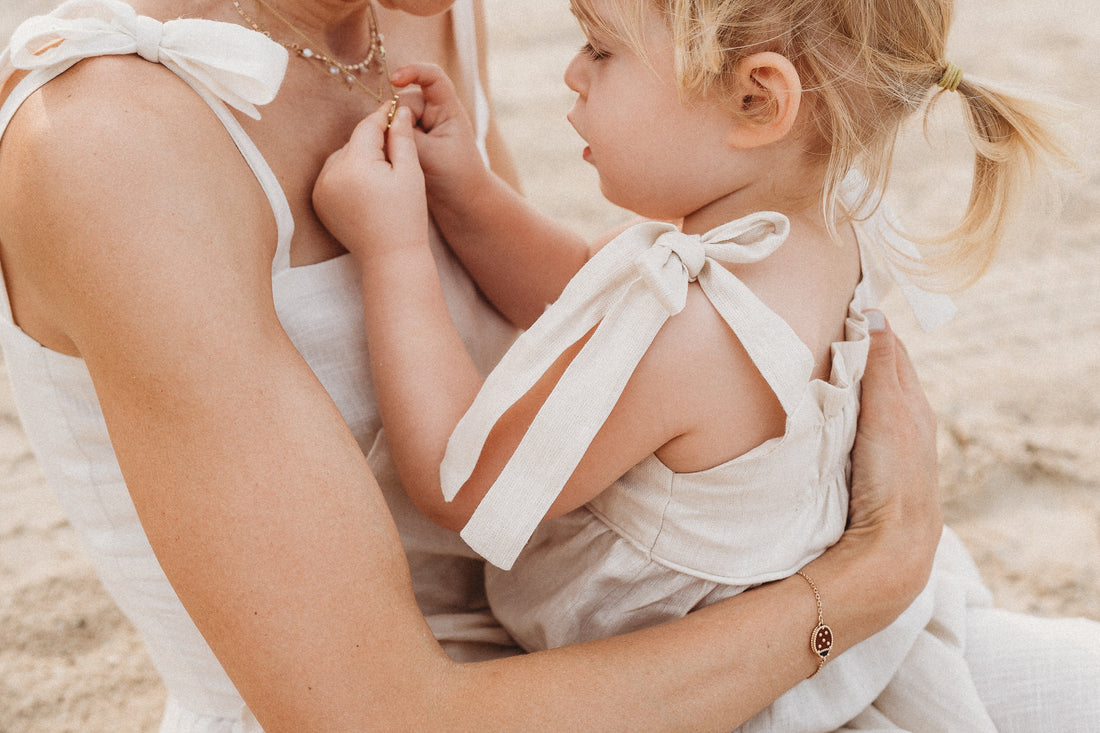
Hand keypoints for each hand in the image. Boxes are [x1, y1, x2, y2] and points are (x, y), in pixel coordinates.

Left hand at [313, 101, 428, 264]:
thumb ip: (402, 137)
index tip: (395, 108)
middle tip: (396, 146)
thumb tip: (398, 109)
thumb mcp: (410, 173)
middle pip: (354, 143)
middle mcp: (330, 174)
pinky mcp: (319, 202)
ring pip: (343, 158)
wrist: (390, 258)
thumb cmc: (406, 217)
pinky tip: (368, 185)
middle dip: (374, 142)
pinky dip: (349, 174)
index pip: (367, 127)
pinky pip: (334, 176)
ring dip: (360, 158)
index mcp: (353, 164)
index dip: (383, 117)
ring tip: (383, 171)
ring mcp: (321, 189)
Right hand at [390, 63, 492, 200]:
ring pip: (393, 121)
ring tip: (402, 159)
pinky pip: (391, 135)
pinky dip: (389, 145)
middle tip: (403, 147)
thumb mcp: (431, 155)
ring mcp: (420, 128)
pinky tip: (393, 161)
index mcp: (448, 109)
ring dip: (392, 136)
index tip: (395, 80)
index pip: (432, 77)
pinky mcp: (410, 142)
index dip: (413, 71)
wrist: (461, 204)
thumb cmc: (456, 177)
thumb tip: (383, 122)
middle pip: (404, 102)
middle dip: (397, 120)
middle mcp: (433, 114)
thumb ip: (405, 135)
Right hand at [844, 311, 942, 594]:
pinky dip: (854, 398)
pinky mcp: (880, 461)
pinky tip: (835, 401)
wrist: (892, 543)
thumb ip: (878, 365)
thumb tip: (872, 314)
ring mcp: (896, 441)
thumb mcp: (884, 413)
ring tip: (827, 350)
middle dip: (862, 341)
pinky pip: (868, 416)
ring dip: (856, 370)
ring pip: (875, 392)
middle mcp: (910, 418)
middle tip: (828, 316)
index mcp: (912, 401)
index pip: (890, 348)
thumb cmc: (892, 476)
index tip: (842, 300)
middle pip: (885, 367)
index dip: (868, 324)